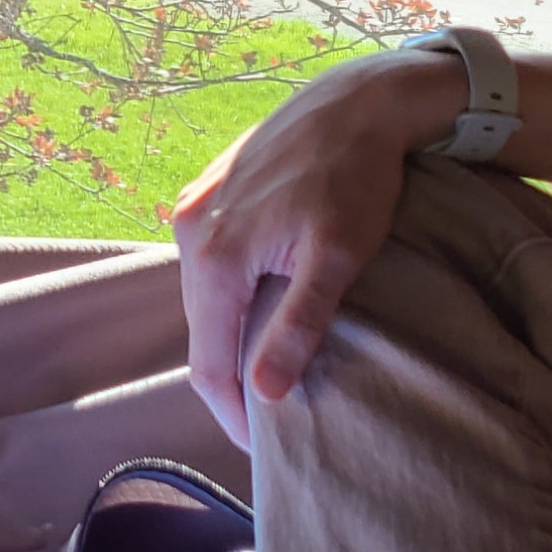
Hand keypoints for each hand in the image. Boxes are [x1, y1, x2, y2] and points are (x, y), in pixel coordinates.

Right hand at [170, 47, 461, 445]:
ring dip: (231, 333)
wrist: (360, 98)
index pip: (209, 363)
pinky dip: (230, 293)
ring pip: (205, 294)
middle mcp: (190, 231)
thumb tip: (263, 393)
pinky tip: (261, 305)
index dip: (232, 415)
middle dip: (231, 377)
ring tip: (268, 365)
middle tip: (271, 419)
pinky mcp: (210, 188)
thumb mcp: (339, 256)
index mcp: (215, 256)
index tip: (262, 453)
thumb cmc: (358, 175)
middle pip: (202, 329)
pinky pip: (209, 259)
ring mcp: (195, 205)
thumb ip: (298, 324)